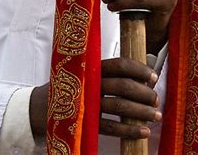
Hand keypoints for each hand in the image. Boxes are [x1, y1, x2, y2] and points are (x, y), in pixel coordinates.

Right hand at [29, 57, 160, 140]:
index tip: (153, 77)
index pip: (119, 64)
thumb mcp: (86, 73)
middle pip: (123, 85)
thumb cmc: (72, 87)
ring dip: (142, 112)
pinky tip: (143, 132)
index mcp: (92, 67)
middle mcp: (91, 82)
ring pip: (120, 106)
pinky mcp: (86, 123)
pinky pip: (111, 127)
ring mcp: (88, 103)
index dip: (139, 70)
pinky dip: (130, 130)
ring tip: (156, 115)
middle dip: (144, 93)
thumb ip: (108, 73)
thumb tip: (141, 76)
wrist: (41, 106)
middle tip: (156, 98)